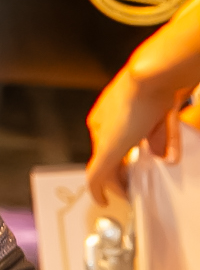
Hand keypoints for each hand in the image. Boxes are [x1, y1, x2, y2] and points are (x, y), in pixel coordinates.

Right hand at [88, 3, 199, 203]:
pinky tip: (175, 150)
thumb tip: (94, 192)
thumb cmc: (132, 102)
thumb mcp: (110, 146)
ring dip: (156, 155)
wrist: (158, 75)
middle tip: (144, 183)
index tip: (126, 194)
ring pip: (148, 139)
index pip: (103, 159)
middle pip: (126, 150)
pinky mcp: (161, 104)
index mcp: (98, 125)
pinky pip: (165, 128)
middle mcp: (116, 115)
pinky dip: (170, 142)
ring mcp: (140, 109)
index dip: (114, 179)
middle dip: (134, 167)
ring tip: (164, 166)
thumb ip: (98, 171)